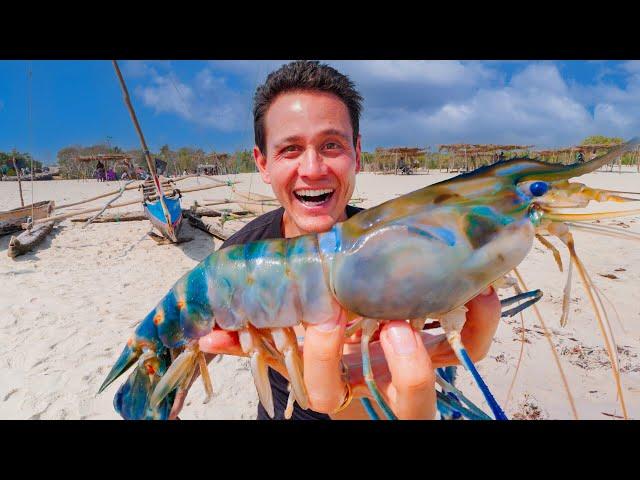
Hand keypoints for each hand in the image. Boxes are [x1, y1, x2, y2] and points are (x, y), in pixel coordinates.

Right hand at [193, 286, 500, 419]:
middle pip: (407, 399)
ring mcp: (423, 369)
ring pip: (445, 375)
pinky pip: (476, 342)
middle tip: (392, 323)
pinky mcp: (452, 348)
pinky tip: (475, 293)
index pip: (331, 391)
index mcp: (347, 383)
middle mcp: (387, 383)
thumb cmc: (335, 350)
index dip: (326, 364)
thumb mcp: (298, 348)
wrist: (378, 351)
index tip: (325, 327)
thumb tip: (208, 334)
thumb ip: (258, 342)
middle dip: (404, 364)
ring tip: (427, 307)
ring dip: (439, 341)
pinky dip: (482, 320)